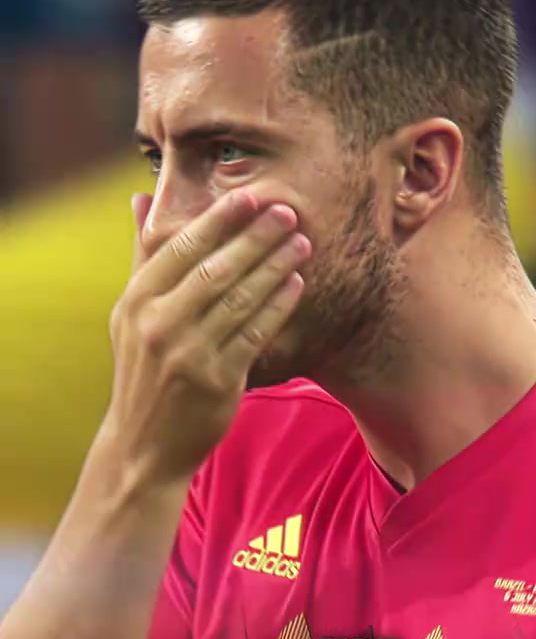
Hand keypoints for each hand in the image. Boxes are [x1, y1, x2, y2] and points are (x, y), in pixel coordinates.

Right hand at [105, 190, 310, 481]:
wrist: (144, 443)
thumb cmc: (144, 369)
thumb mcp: (131, 314)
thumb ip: (143, 257)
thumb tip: (141, 199)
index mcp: (136, 300)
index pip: (181, 248)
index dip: (219, 220)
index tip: (251, 196)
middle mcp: (158, 323)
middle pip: (216, 268)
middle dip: (255, 237)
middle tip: (287, 212)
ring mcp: (188, 353)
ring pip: (240, 298)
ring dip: (274, 266)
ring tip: (301, 243)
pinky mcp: (216, 379)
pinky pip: (255, 332)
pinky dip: (277, 305)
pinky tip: (295, 284)